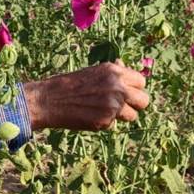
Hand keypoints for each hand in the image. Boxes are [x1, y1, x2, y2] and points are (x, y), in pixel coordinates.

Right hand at [23, 62, 149, 131]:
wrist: (49, 100)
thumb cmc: (69, 85)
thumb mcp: (93, 72)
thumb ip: (113, 73)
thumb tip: (126, 68)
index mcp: (114, 72)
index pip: (141, 82)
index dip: (135, 88)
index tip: (127, 92)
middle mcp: (117, 87)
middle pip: (144, 101)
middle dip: (135, 105)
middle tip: (124, 106)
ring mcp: (112, 105)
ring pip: (132, 116)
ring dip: (121, 116)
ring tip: (104, 112)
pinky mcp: (105, 121)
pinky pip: (114, 125)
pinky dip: (104, 123)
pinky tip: (89, 116)